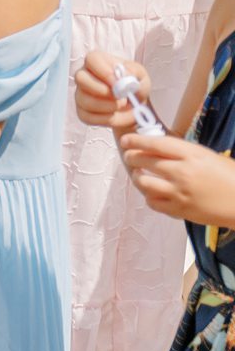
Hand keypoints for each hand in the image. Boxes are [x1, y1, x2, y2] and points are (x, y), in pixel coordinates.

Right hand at [76, 50, 145, 132]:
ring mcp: (81, 94)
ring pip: (84, 100)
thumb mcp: (140, 75)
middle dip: (102, 90)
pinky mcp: (82, 111)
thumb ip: (133, 72)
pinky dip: (105, 119)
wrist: (135, 104)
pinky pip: (86, 116)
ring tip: (122, 105)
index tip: (118, 83)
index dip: (104, 71)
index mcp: (98, 61)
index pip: (92, 59)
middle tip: (121, 97)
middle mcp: (85, 75)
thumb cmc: (134, 85)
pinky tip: (115, 115)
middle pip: (80, 78)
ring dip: (108, 106)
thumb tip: (123, 76)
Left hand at [120, 133, 234, 227]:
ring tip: (140, 175)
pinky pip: (152, 202)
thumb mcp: (208, 156)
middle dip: (132, 157)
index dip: (136, 140)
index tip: (126, 140)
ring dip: (138, 177)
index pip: (155, 143)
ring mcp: (180, 192)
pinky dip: (149, 196)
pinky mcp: (180, 210)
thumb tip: (156, 147)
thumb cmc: (230, 177)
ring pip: (143, 182)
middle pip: (143, 161)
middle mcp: (183, 172)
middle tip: (130, 157)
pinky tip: (154, 192)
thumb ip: (183, 152)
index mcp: (192, 155)